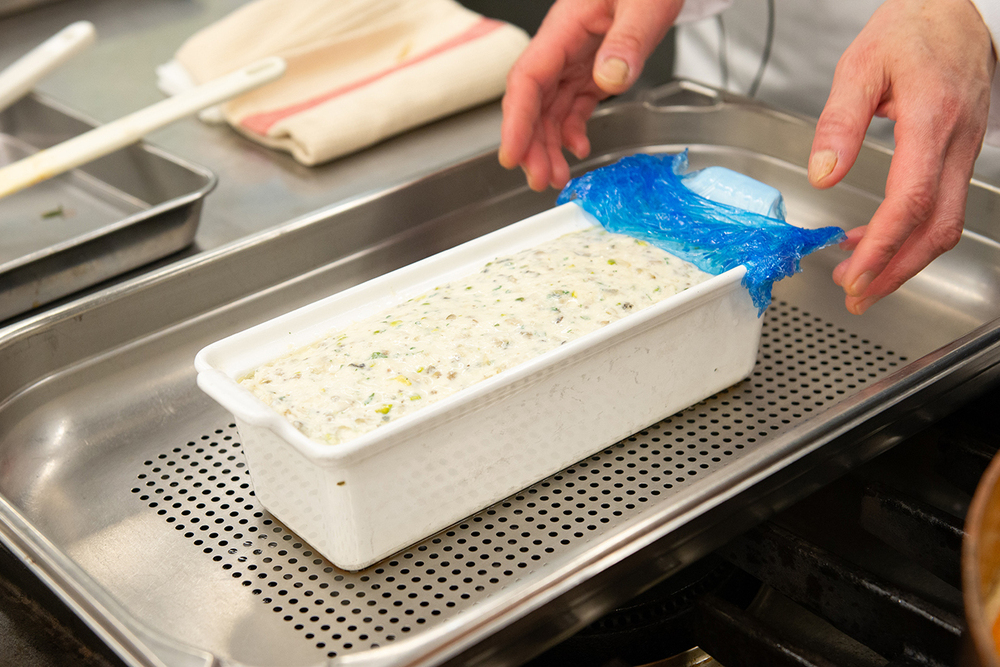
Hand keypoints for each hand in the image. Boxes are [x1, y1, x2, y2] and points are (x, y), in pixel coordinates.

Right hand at [498, 0, 682, 190]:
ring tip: (556, 177)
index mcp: (565, 29)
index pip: (528, 80)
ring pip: (550, 111)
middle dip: (531, 144)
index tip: (512, 154)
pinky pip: (572, 106)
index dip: (516, 121)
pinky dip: (572, 131)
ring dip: (549, 146)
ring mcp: (575, 61)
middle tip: (540, 179)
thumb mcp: (644, 3)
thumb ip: (627, 39)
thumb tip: (610, 77)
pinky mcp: (591, 70)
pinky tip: (579, 149)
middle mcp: (562, 48)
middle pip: (534, 102)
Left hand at [808, 0, 995, 314]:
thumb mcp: (859, 67)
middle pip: (937, 227)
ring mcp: (966, 150)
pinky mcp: (961, 154)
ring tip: (860, 277)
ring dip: (903, 259)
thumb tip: (824, 173)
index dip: (883, 246)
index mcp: (932, 121)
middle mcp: (957, 142)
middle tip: (856, 295)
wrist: (953, 7)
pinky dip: (911, 234)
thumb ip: (839, 123)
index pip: (910, 201)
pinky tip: (875, 239)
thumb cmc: (909, 30)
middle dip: (896, 270)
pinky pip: (942, 205)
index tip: (856, 275)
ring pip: (946, 223)